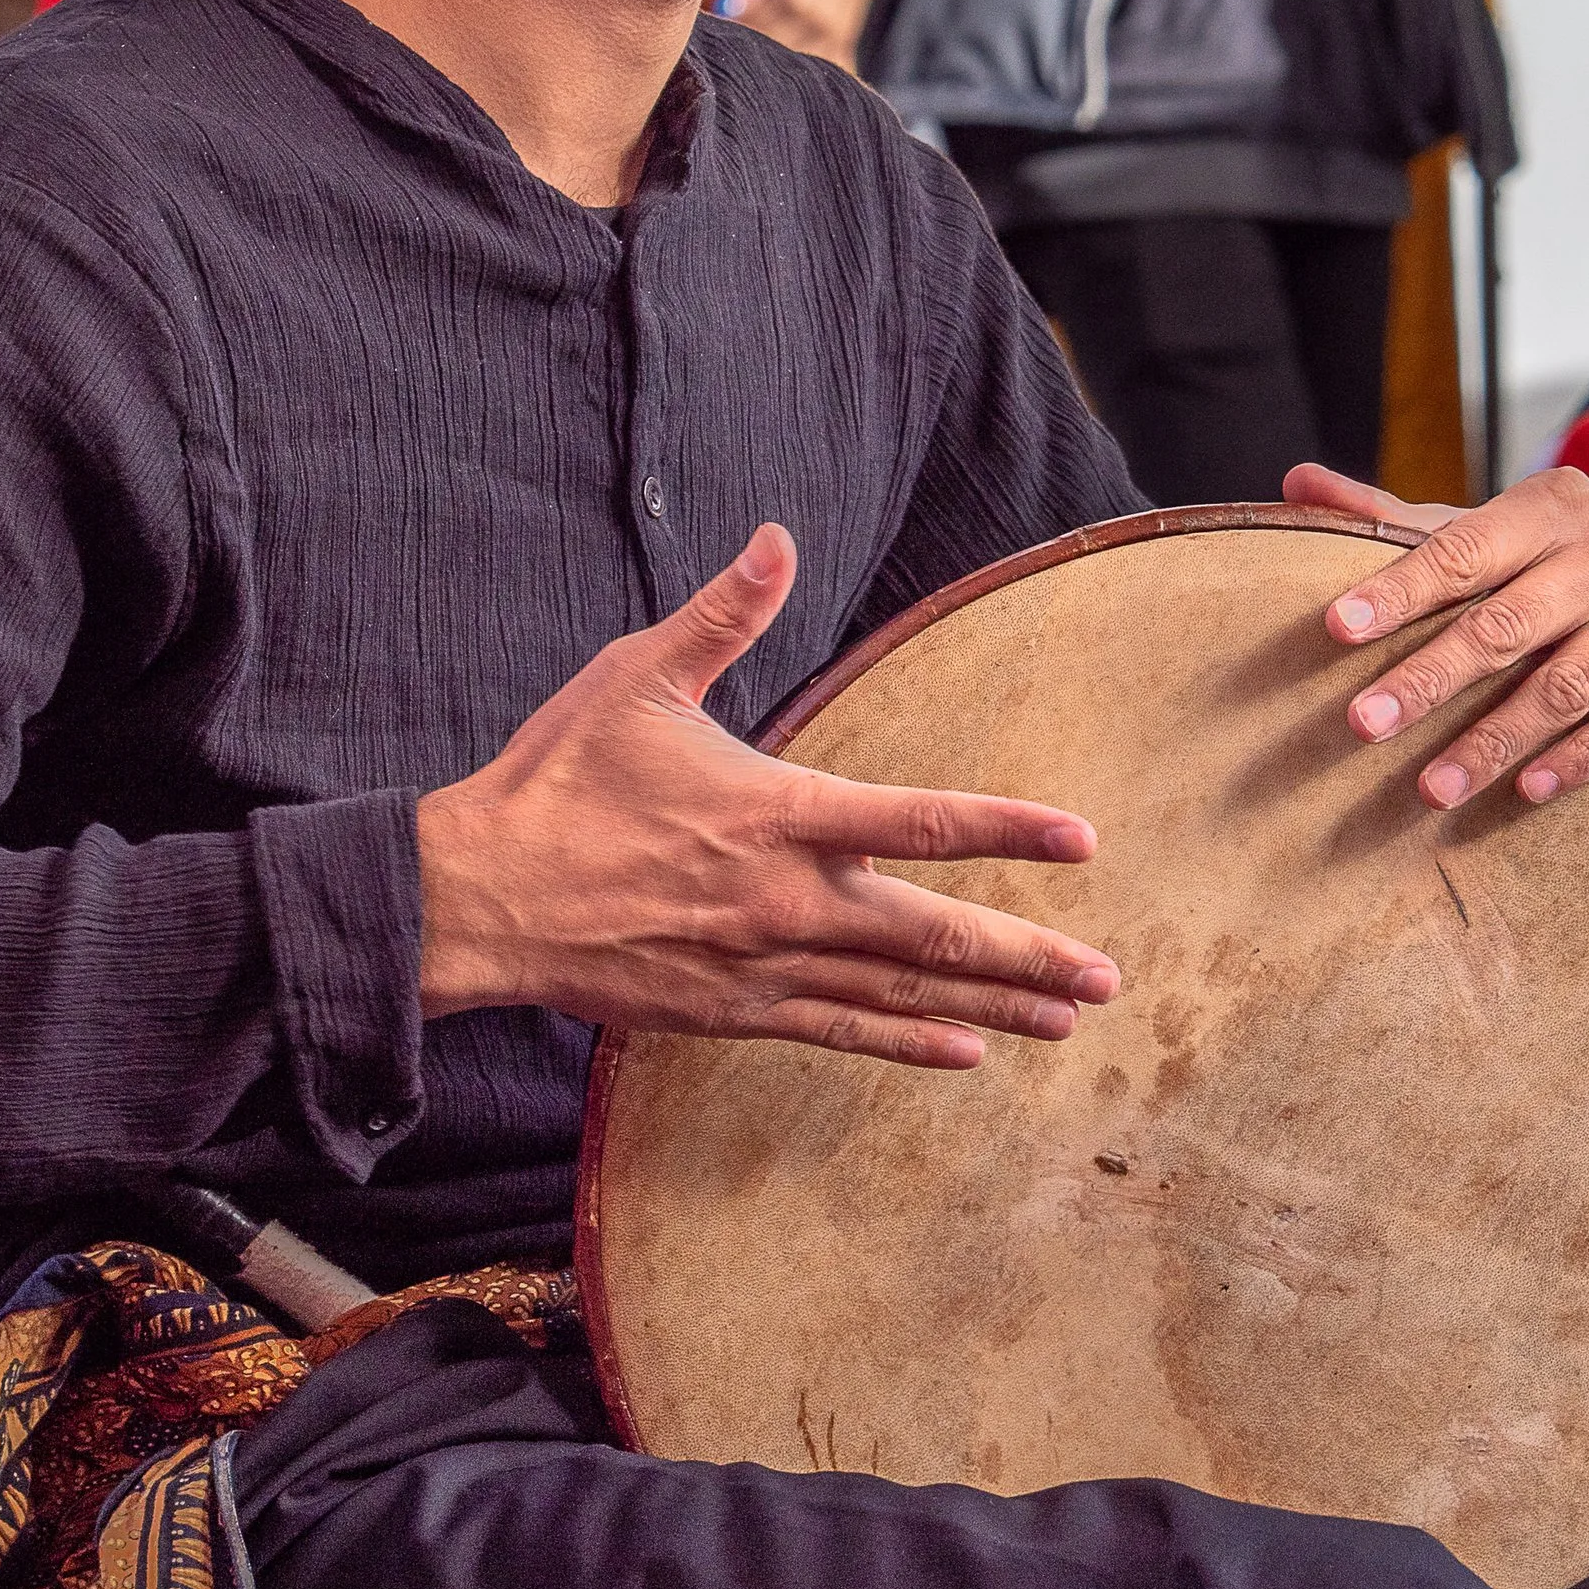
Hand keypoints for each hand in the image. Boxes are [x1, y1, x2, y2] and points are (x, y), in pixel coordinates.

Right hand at [416, 525, 1117, 1068]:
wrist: (477, 898)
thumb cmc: (559, 779)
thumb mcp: (639, 677)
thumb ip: (725, 614)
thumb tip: (778, 536)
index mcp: (776, 813)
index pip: (919, 820)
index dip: (1008, 830)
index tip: (1083, 841)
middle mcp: (785, 900)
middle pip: (932, 933)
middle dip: (1029, 955)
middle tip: (1111, 977)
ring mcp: (762, 965)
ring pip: (899, 993)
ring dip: (992, 1006)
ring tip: (1068, 1020)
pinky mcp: (730, 1011)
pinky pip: (838, 1031)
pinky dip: (906, 1043)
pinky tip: (965, 1051)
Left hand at [1280, 461, 1588, 811]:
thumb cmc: (1542, 569)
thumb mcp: (1478, 538)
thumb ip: (1391, 520)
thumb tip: (1298, 483)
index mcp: (1553, 504)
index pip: (1464, 548)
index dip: (1399, 589)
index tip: (1336, 627)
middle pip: (1507, 623)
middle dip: (1429, 678)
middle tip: (1362, 725)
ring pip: (1566, 683)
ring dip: (1493, 741)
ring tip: (1429, 788)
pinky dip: (1578, 759)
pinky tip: (1526, 791)